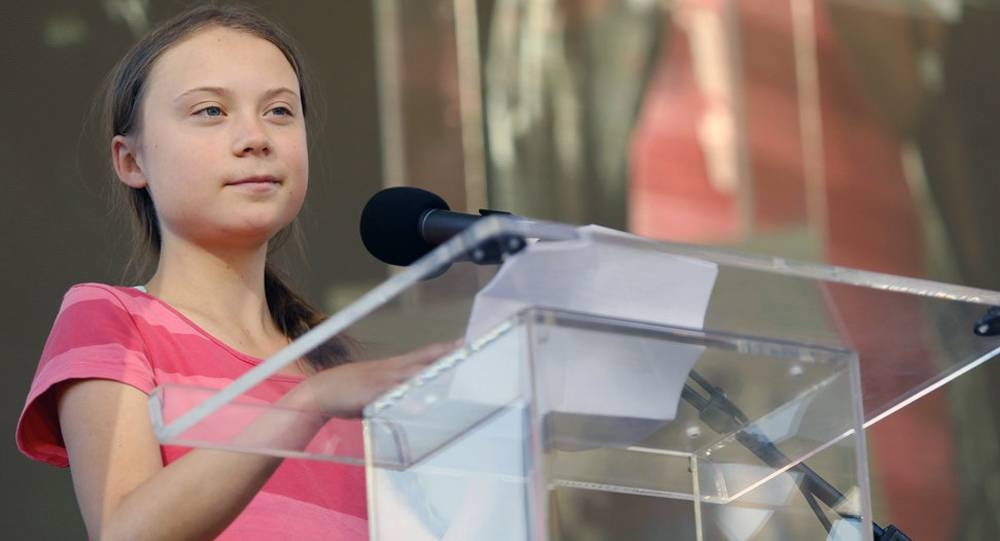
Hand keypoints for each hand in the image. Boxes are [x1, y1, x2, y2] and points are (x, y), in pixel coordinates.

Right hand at [294, 340, 460, 418]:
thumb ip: (397, 391)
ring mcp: (382, 380)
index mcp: (394, 367)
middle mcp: (391, 369)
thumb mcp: (378, 388)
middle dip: (445, 354)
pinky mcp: (372, 393)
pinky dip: (408, 394)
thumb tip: (415, 398)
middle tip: (468, 349)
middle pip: (423, 358)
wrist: (321, 392)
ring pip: (413, 373)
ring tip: (454, 370)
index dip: (444, 349)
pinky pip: (394, 393)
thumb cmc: (351, 392)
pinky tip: (422, 398)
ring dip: (432, 371)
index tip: (464, 343)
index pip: (424, 354)